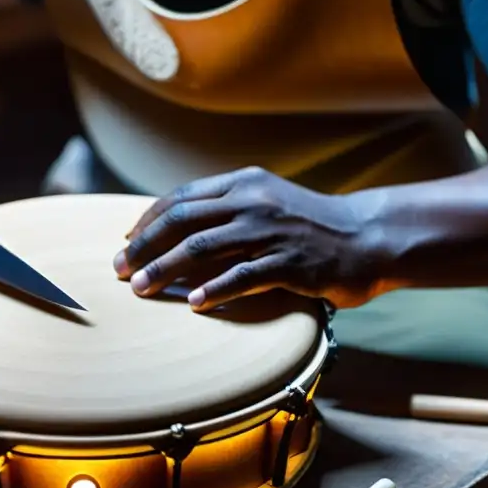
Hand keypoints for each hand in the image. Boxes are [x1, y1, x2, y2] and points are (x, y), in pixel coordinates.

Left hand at [113, 167, 384, 309]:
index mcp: (243, 184)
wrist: (369, 237)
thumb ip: (225, 210)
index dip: (148, 221)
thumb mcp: (266, 203)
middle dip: (144, 246)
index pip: (181, 198)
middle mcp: (253, 202)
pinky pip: (244, 276)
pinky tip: (194, 304)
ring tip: (140, 287)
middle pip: (183, 220)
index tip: (125, 242)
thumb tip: (173, 231)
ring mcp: (271, 231)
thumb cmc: (310, 225)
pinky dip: (215, 289)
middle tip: (118, 269)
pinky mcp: (291, 262)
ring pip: (203, 247)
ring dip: (166, 268)